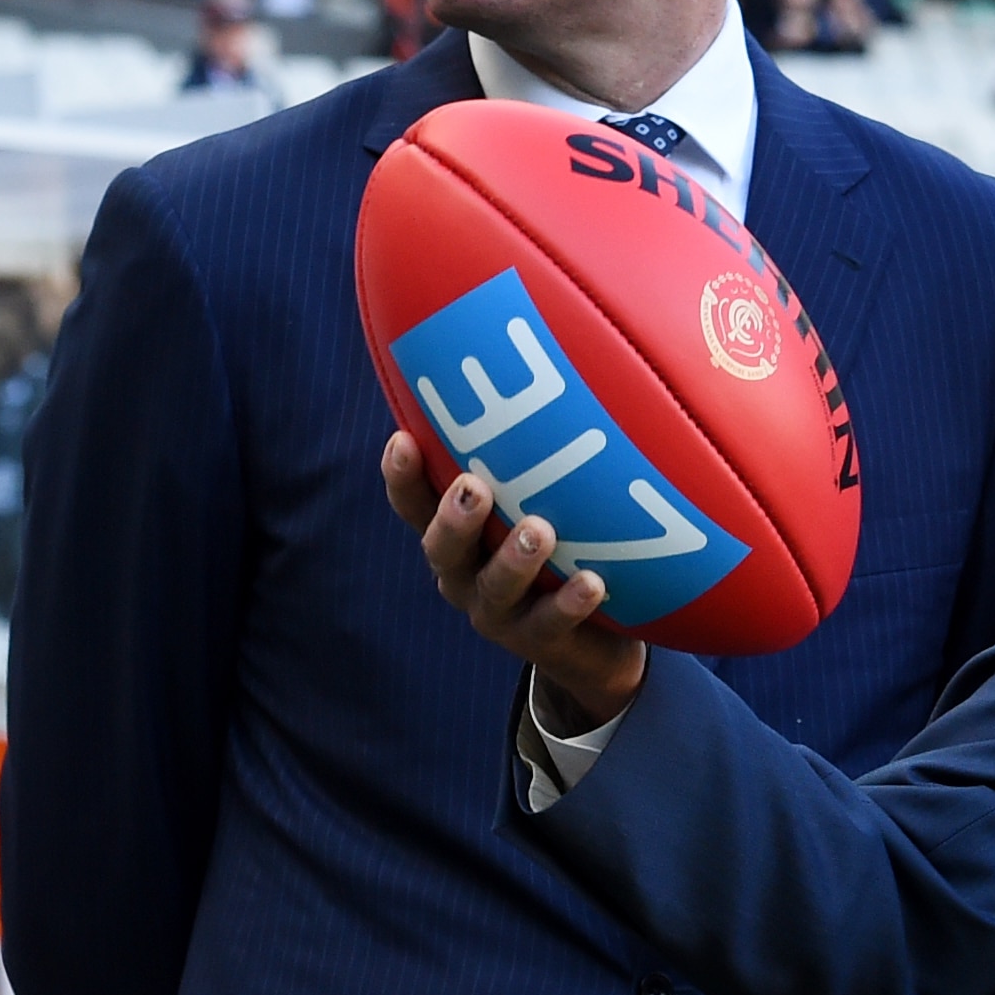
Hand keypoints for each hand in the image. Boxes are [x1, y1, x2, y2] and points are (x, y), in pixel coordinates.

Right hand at [382, 433, 650, 726]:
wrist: (592, 645)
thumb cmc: (563, 549)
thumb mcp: (546, 501)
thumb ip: (538, 453)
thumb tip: (564, 349)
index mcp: (457, 537)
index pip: (414, 504)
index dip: (402, 476)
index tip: (402, 438)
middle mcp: (466, 574)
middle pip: (441, 548)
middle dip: (454, 517)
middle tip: (473, 486)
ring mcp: (500, 613)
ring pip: (494, 588)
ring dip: (514, 559)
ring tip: (540, 529)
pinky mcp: (542, 642)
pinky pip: (552, 625)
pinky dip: (570, 602)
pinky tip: (593, 581)